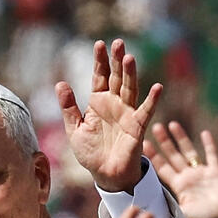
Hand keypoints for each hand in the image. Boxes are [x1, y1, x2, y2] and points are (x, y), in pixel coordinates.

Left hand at [57, 39, 162, 191]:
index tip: (99, 43)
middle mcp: (114, 104)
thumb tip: (60, 83)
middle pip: (116, 77)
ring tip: (130, 58)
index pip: (100, 76)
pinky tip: (157, 87)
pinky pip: (145, 111)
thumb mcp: (74, 129)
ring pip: (130, 89)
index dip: (100, 61)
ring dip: (130, 74)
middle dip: (117, 60)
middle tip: (118, 42)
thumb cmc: (91, 152)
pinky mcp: (137, 127)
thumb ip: (68, 108)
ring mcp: (127, 113)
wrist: (105, 175)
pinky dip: (152, 100)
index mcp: (98, 102)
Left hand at [145, 122, 217, 217]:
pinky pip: (211, 155)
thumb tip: (147, 212)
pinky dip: (208, 144)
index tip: (144, 143)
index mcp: (178, 186)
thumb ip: (168, 209)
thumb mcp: (182, 214)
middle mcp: (188, 177)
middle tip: (155, 126)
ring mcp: (201, 173)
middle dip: (164, 142)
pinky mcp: (216, 173)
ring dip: (181, 138)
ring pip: (189, 152)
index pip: (162, 168)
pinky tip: (204, 133)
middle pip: (173, 155)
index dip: (153, 156)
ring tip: (172, 124)